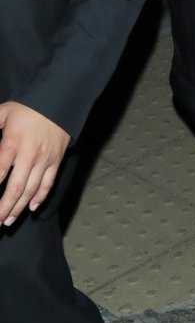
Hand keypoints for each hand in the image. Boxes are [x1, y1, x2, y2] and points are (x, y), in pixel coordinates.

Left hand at [0, 102, 70, 224]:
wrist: (59, 101)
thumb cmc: (28, 107)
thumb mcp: (4, 112)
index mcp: (11, 144)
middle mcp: (28, 156)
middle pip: (14, 189)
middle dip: (3, 209)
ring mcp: (44, 160)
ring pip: (31, 190)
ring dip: (19, 208)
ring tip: (8, 221)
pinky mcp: (55, 161)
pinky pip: (48, 183)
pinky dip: (40, 197)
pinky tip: (31, 207)